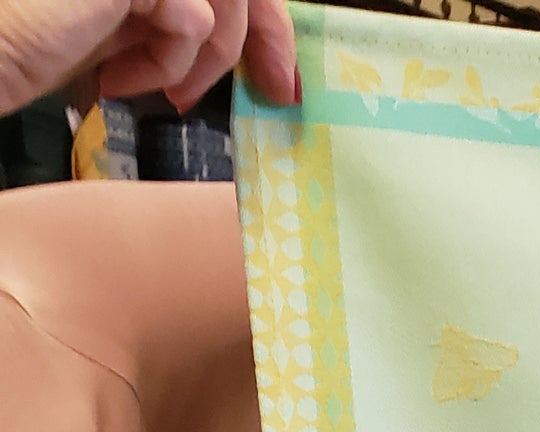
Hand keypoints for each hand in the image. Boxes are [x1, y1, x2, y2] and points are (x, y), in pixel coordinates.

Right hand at [0, 0, 296, 122]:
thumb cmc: (41, 42)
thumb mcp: (124, 29)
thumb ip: (171, 22)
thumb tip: (243, 52)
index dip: (265, 19)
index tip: (279, 73)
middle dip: (266, 37)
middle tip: (274, 90)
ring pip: (221, 1)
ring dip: (202, 62)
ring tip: (168, 95)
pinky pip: (191, 20)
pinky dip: (167, 63)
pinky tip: (117, 80)